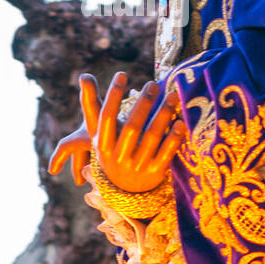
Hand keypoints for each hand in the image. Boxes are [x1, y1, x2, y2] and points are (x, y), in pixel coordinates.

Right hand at [48, 72, 186, 190]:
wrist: (123, 189)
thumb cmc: (110, 149)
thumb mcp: (97, 133)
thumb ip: (91, 105)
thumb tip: (84, 75)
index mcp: (102, 145)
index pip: (106, 118)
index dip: (112, 96)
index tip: (121, 74)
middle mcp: (117, 157)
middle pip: (131, 127)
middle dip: (143, 104)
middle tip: (153, 84)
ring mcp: (136, 167)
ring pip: (151, 138)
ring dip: (163, 115)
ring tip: (172, 96)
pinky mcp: (154, 174)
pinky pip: (166, 153)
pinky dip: (173, 137)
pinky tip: (180, 121)